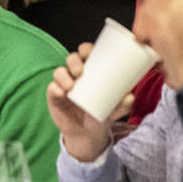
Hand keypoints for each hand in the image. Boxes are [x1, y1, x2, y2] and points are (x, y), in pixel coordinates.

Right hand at [46, 44, 131, 162]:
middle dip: (74, 61)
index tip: (90, 52)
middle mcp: (76, 74)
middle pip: (72, 59)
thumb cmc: (104, 112)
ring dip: (63, 75)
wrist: (88, 132)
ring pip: (59, 72)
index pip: (87, 53)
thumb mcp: (116, 108)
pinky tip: (60, 92)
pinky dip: (55, 89)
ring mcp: (64, 84)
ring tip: (71, 86)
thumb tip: (130, 97)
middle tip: (81, 72)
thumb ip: (124, 104)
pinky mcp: (55, 96)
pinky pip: (52, 88)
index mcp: (92, 70)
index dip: (86, 48)